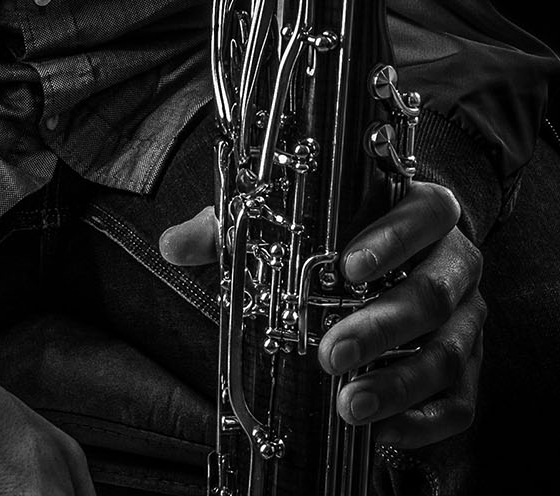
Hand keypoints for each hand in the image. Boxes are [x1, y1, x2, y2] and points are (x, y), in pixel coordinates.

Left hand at [160, 181, 484, 447]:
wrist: (401, 258)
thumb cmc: (342, 232)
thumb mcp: (289, 218)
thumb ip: (234, 228)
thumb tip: (175, 245)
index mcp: (423, 210)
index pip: (422, 213)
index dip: (391, 238)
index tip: (347, 266)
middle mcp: (455, 262)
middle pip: (434, 293)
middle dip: (380, 327)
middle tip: (331, 353)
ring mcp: (468, 318)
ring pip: (448, 354)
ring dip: (398, 383)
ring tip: (348, 405)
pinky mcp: (467, 368)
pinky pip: (460, 402)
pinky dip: (422, 422)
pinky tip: (382, 432)